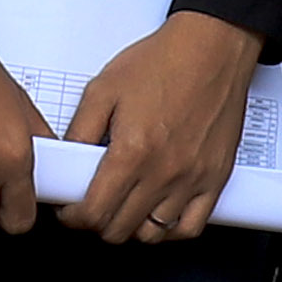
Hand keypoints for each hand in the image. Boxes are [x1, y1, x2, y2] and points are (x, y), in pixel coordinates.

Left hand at [64, 9, 262, 245]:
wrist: (212, 48)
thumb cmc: (164, 61)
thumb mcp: (104, 89)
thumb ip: (80, 130)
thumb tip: (67, 160)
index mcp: (131, 151)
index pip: (94, 211)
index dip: (74, 217)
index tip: (71, 210)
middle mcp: (162, 171)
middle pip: (119, 228)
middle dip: (97, 223)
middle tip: (93, 206)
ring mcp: (191, 179)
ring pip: (152, 233)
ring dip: (131, 228)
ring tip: (123, 209)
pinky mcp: (214, 178)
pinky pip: (190, 227)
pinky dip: (170, 231)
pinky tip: (158, 216)